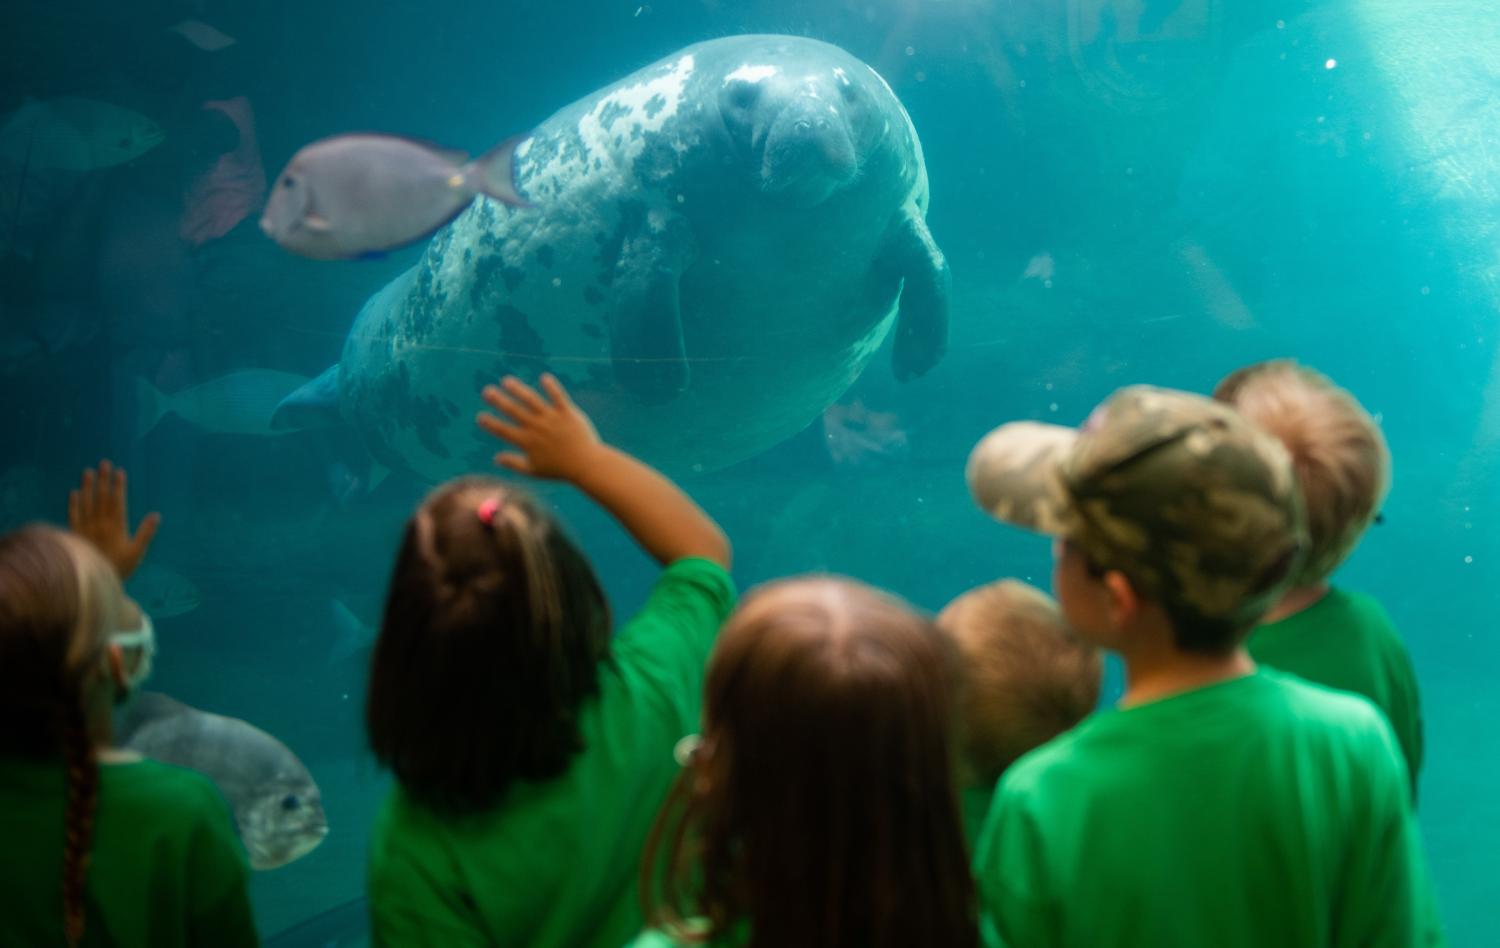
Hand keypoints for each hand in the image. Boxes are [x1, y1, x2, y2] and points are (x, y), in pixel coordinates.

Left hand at [68, 460, 159, 580]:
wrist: (94, 581)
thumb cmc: (120, 568)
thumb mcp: (137, 552)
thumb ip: (146, 533)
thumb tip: (156, 515)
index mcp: (116, 526)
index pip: (117, 501)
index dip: (118, 486)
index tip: (119, 472)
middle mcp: (100, 524)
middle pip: (101, 498)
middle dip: (104, 480)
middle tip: (104, 463)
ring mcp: (86, 528)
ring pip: (86, 503)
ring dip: (87, 487)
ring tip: (88, 472)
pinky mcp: (75, 535)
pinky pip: (73, 516)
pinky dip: (73, 504)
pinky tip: (74, 493)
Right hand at [476, 374, 602, 480]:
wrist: (585, 465)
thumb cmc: (559, 469)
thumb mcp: (534, 470)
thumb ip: (514, 463)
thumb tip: (496, 459)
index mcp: (527, 441)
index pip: (503, 430)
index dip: (490, 423)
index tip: (480, 416)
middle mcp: (536, 427)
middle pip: (513, 411)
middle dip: (498, 400)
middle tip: (487, 391)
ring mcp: (551, 419)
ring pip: (531, 400)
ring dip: (518, 389)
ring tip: (506, 381)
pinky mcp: (567, 413)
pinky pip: (558, 397)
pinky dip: (551, 387)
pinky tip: (544, 378)